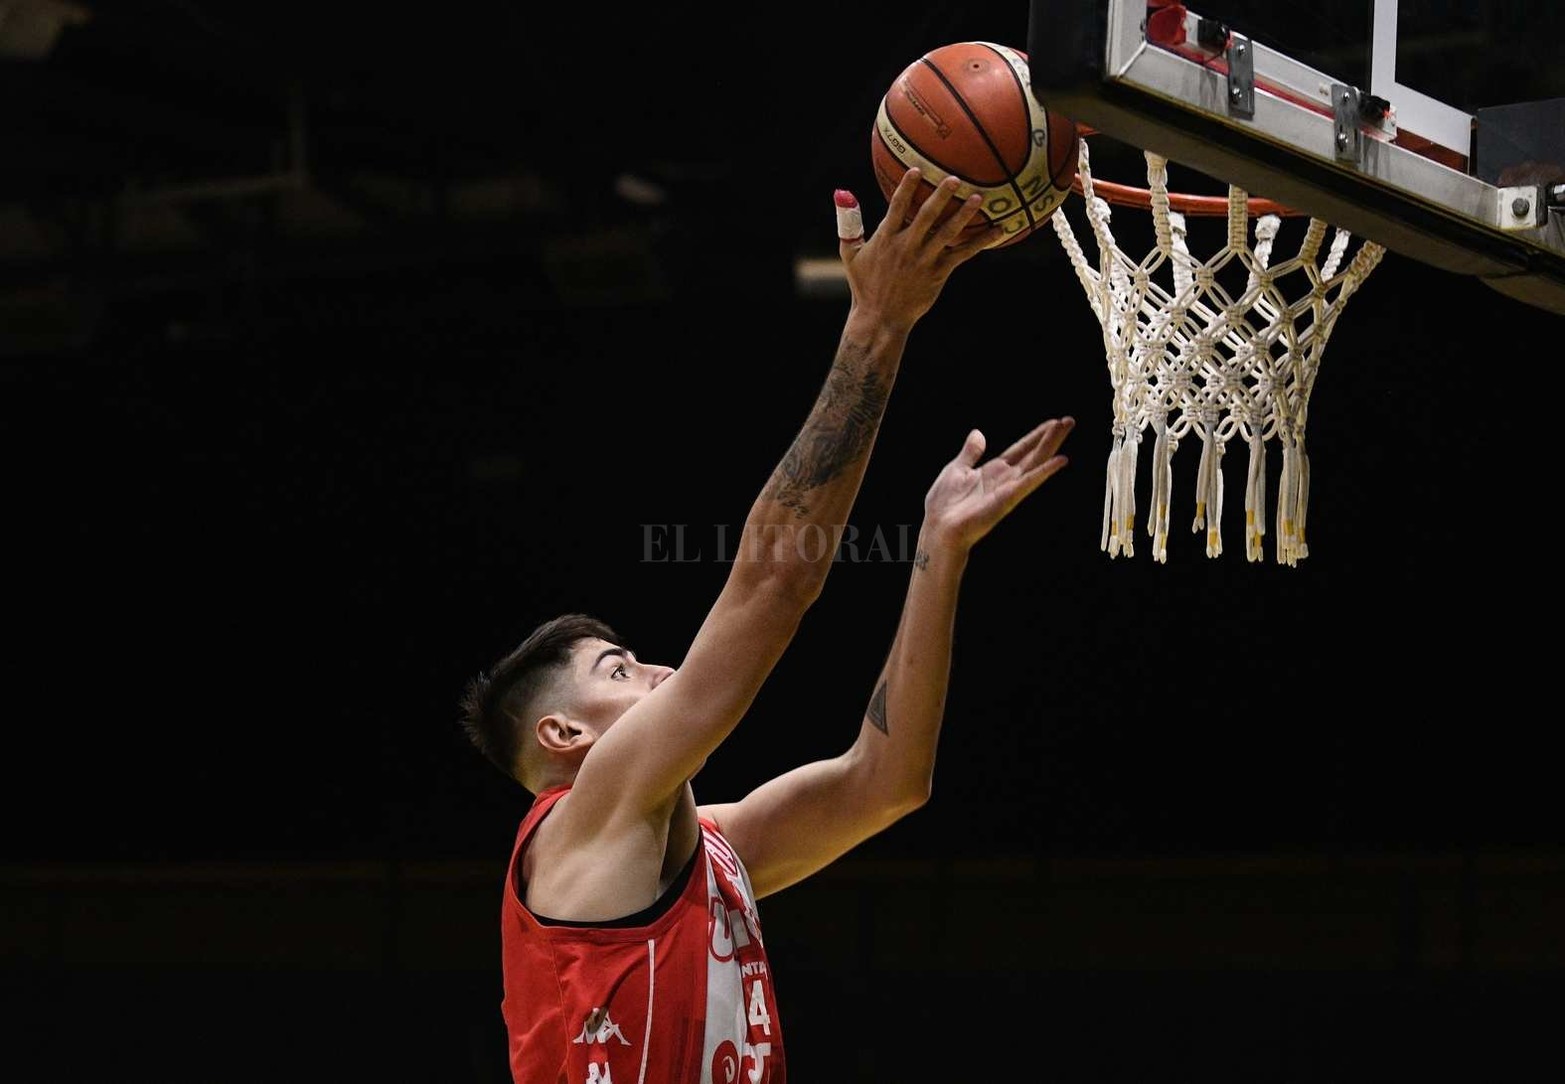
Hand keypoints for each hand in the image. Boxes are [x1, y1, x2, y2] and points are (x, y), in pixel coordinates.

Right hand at [837, 169, 1000, 332]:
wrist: (880, 317)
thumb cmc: (865, 284)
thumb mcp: (849, 252)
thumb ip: (848, 222)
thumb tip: (842, 192)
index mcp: (885, 239)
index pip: (896, 208)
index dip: (906, 188)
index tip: (917, 170)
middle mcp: (906, 247)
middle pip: (926, 217)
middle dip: (941, 196)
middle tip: (955, 179)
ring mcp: (924, 261)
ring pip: (946, 234)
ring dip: (963, 216)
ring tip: (979, 199)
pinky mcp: (938, 274)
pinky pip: (963, 255)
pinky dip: (981, 242)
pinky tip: (998, 230)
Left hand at [922, 417, 1074, 551]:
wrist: (938, 528)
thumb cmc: (944, 505)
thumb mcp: (956, 469)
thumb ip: (970, 453)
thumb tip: (978, 433)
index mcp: (993, 471)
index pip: (1020, 449)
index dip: (1036, 436)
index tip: (1053, 423)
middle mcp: (1004, 479)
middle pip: (1033, 454)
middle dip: (1051, 437)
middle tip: (1069, 421)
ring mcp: (1008, 489)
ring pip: (1035, 463)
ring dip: (1051, 445)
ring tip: (1065, 428)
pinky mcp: (1007, 499)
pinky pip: (1029, 482)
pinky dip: (1044, 471)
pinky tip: (1060, 460)